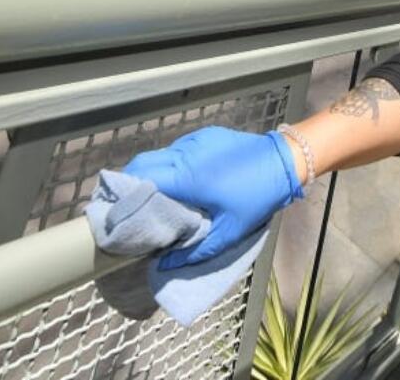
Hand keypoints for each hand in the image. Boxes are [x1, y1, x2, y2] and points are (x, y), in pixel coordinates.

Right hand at [122, 126, 302, 269]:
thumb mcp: (229, 231)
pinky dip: (171, 165)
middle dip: (130, 183)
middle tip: (128, 207)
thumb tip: (165, 265)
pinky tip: (179, 182)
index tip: (115, 211)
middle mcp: (185, 153)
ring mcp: (194, 140)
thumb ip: (194, 251)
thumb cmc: (256, 198)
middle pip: (142, 162)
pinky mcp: (204, 135)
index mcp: (186, 176)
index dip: (123, 193)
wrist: (284, 160)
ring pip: (159, 155)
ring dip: (151, 174)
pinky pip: (178, 150)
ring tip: (153, 197)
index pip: (139, 177)